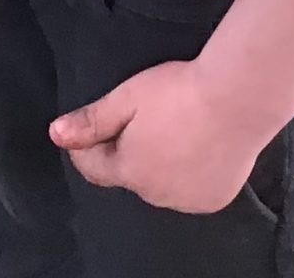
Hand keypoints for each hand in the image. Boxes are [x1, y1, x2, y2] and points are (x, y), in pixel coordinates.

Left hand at [51, 59, 272, 215]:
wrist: (236, 99)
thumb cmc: (179, 92)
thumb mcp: (126, 98)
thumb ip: (91, 121)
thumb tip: (56, 134)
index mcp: (130, 170)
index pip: (95, 168)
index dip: (88, 145)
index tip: (93, 128)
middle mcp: (157, 194)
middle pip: (130, 174)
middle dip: (128, 150)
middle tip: (144, 116)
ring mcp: (188, 200)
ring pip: (162, 183)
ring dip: (159, 163)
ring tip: (174, 127)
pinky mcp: (214, 198)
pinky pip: (191, 188)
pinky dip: (189, 172)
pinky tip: (196, 145)